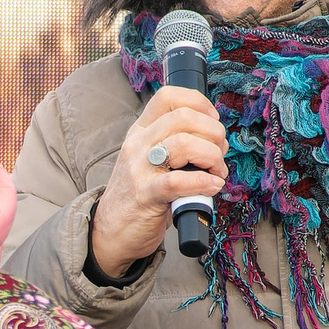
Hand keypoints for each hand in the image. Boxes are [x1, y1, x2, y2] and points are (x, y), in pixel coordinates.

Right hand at [86, 84, 227, 280]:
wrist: (109, 232)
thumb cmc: (138, 196)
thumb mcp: (150, 160)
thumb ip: (175, 144)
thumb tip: (215, 138)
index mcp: (141, 132)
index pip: (169, 97)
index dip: (199, 104)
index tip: (212, 122)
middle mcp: (138, 145)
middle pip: (183, 117)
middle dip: (213, 133)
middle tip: (219, 153)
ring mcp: (139, 169)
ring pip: (184, 143)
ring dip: (212, 157)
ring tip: (216, 173)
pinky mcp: (146, 195)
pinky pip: (179, 181)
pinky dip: (204, 183)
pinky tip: (211, 187)